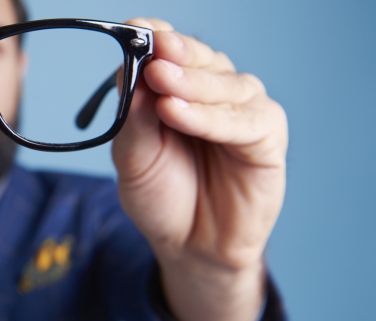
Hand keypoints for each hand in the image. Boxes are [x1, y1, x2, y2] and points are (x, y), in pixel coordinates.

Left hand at [111, 18, 287, 320]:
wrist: (188, 245)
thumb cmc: (162, 196)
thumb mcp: (133, 158)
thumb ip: (133, 117)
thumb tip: (129, 73)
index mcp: (179, 87)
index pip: (171, 50)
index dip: (156, 37)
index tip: (137, 29)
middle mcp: (214, 92)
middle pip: (198, 59)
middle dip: (174, 54)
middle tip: (152, 52)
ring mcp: (243, 112)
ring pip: (223, 85)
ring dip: (190, 83)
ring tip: (160, 82)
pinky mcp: (266, 138)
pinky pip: (242, 121)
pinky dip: (209, 116)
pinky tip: (178, 113)